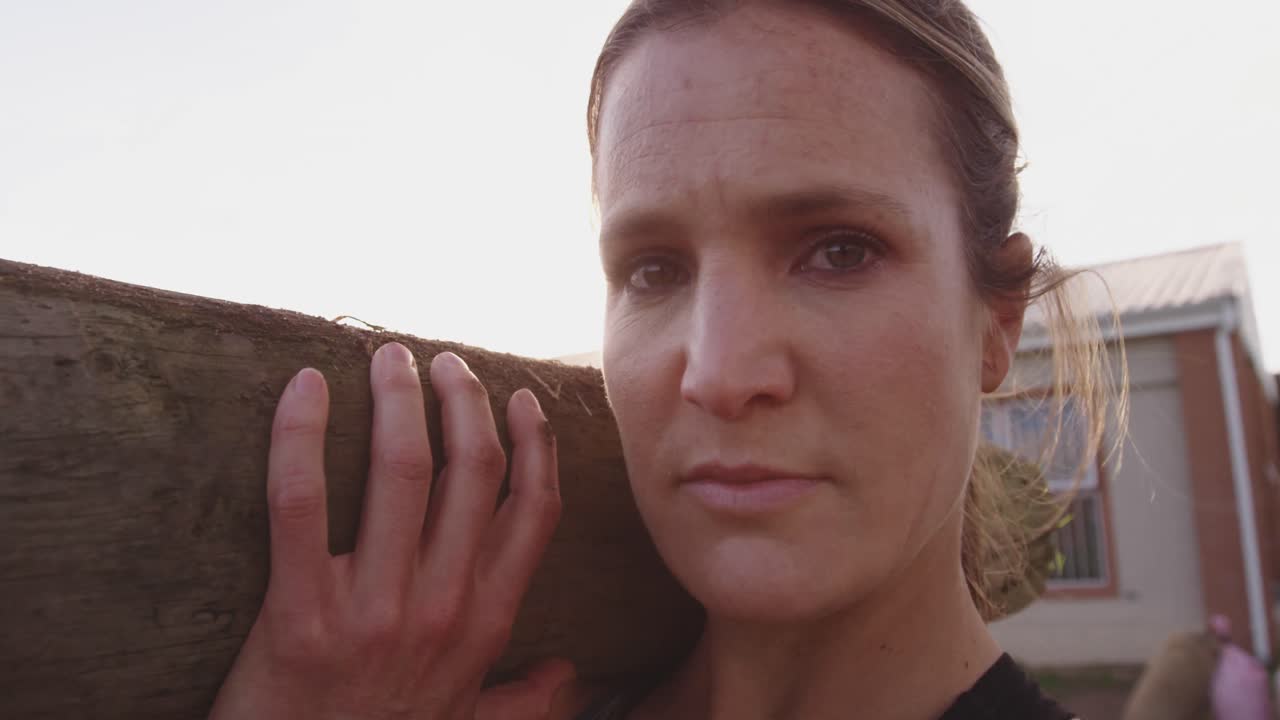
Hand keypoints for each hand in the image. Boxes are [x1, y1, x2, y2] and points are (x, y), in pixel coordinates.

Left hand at [210, 342, 569, 719]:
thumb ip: (525, 700)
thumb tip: (570, 675)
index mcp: (486, 621)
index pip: (532, 509)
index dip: (533, 442)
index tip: (520, 397)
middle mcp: (442, 606)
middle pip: (472, 471)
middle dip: (464, 399)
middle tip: (442, 360)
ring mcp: (373, 609)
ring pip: (402, 469)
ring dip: (399, 399)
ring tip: (389, 357)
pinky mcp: (298, 614)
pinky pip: (300, 502)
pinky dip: (300, 434)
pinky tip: (305, 386)